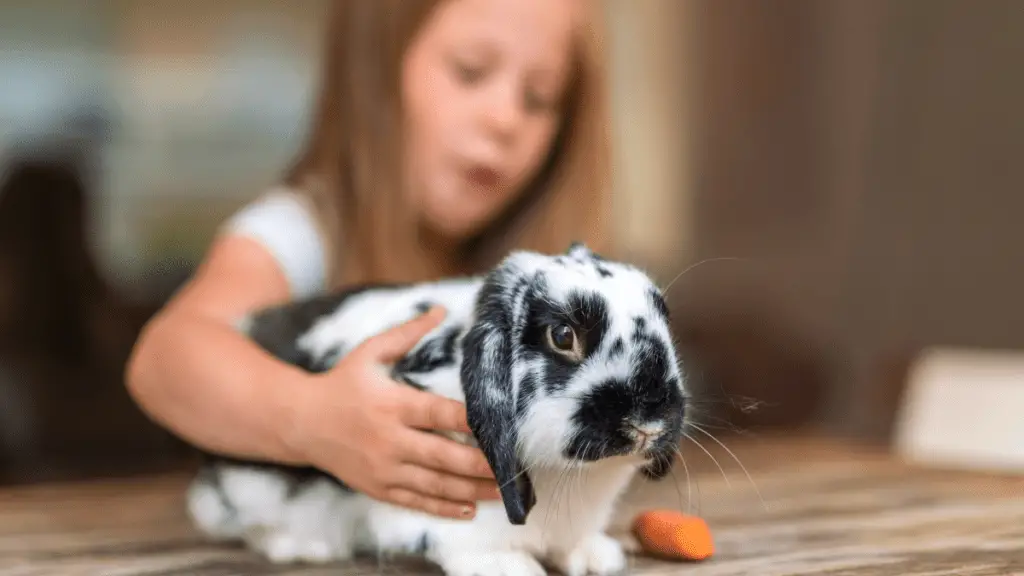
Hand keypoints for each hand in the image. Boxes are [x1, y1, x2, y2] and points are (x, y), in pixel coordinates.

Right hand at [291, 306, 499, 519]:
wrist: (299, 422)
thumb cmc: (342, 383)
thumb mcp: (370, 353)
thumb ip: (407, 333)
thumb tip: (441, 309)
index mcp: (392, 404)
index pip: (439, 414)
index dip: (471, 423)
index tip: (502, 427)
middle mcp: (389, 439)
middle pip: (443, 456)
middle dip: (481, 465)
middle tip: (514, 469)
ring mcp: (383, 468)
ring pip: (435, 485)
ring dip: (471, 491)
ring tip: (503, 493)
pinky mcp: (378, 488)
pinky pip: (416, 502)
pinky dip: (444, 509)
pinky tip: (470, 510)